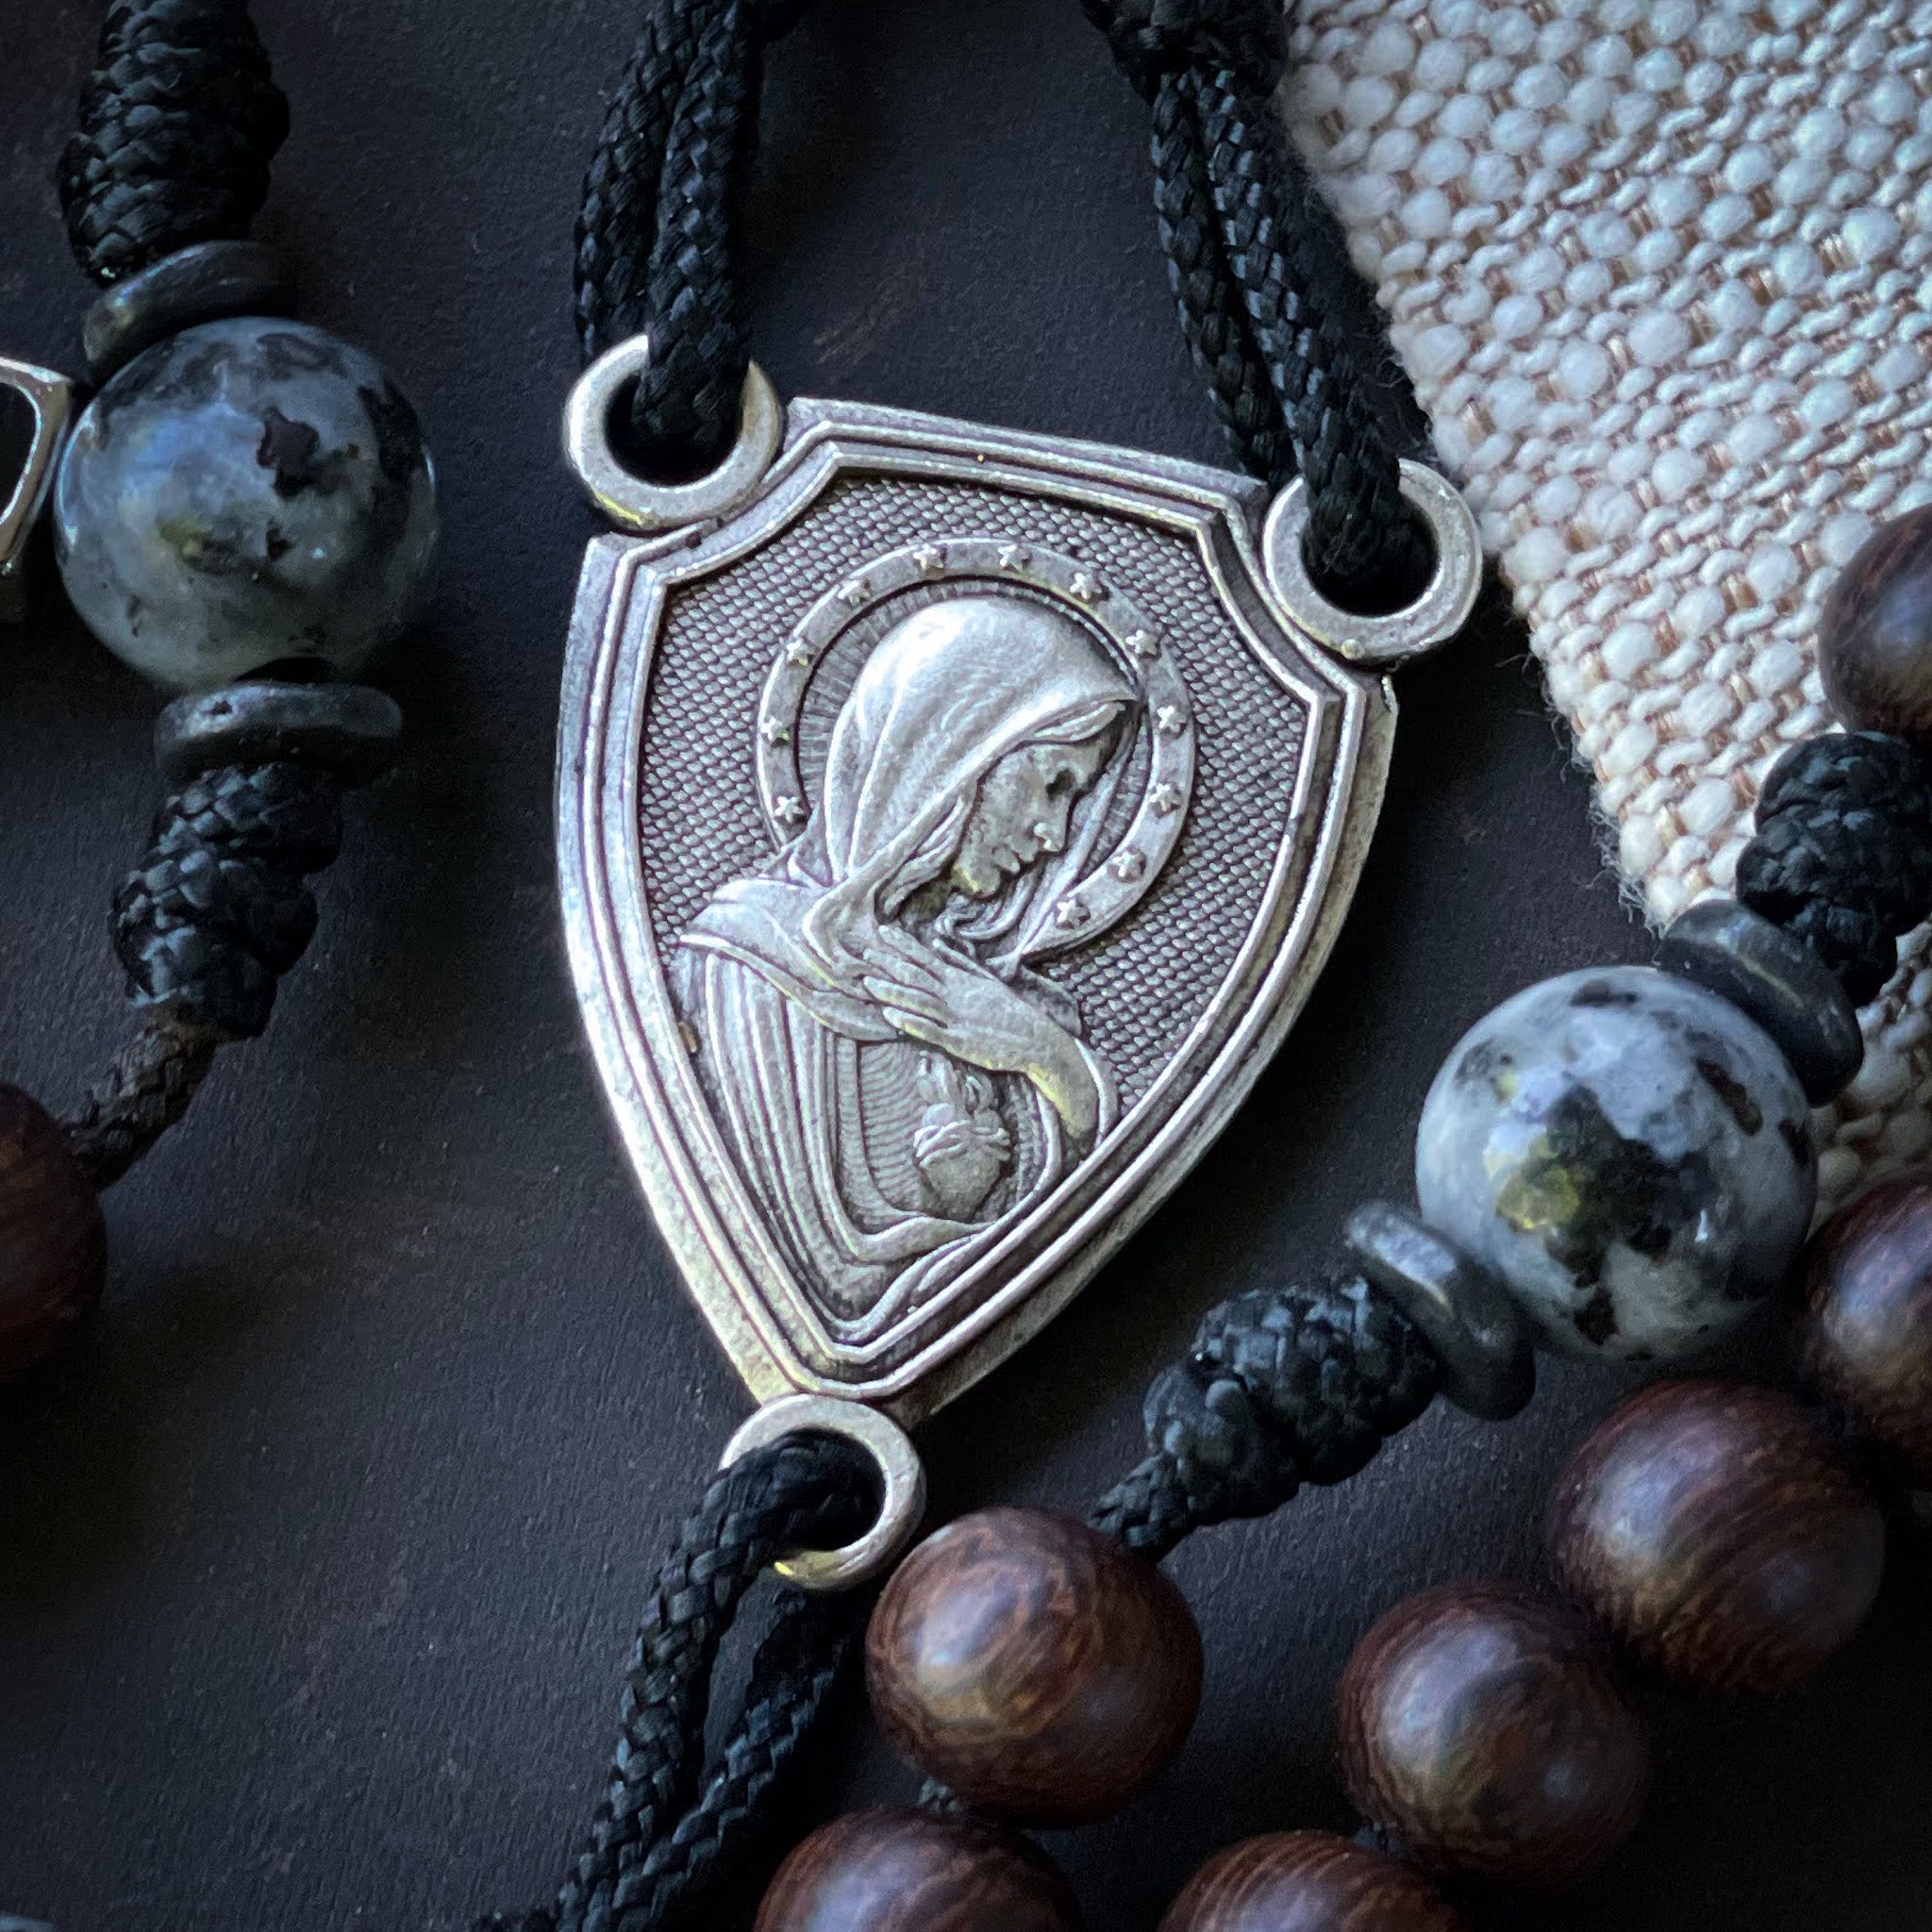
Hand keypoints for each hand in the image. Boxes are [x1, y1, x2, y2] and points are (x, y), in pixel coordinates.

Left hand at [860, 928, 1100, 1138]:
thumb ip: (961, 964)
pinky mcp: (960, 1040)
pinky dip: (911, 1022)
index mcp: (960, 981)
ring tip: (869, 983)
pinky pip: (931, 1030)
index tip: (882, 932)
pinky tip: (891, 1016)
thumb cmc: (1010, 1011)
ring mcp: (956, 1017)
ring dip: (893, 992)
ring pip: (919, 1001)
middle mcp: (955, 995)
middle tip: (864, 953)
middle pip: (917, 977)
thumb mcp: (987, 981)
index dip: (903, 946)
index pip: (926, 959)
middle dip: (890, 965)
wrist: (1036, 1039)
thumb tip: (939, 945)